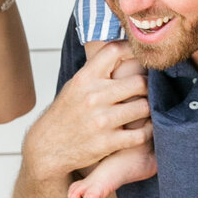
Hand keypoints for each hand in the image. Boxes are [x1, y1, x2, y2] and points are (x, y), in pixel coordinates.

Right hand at [24, 42, 151, 184]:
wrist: (47, 148)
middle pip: (139, 82)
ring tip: (149, 110)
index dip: (133, 49)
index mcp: (84, 79)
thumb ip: (96, 72)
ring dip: (150, 109)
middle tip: (149, 90)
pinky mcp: (107, 142)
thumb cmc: (64, 116)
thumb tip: (121, 52)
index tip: (141, 55)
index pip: (114, 51)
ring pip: (144, 107)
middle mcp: (93, 97)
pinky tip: (146, 128)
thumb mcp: (74, 87)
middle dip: (148, 86)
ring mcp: (101, 120)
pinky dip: (149, 131)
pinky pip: (142, 134)